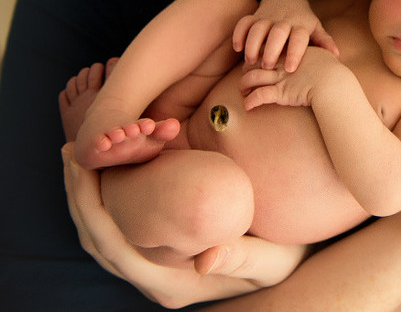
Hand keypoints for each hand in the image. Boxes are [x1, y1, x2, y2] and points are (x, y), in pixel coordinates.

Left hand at [62, 143, 307, 307]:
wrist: (294, 261)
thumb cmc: (287, 258)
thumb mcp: (272, 260)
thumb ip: (241, 258)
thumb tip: (204, 258)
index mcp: (170, 284)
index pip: (114, 246)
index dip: (90, 207)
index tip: (83, 167)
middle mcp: (155, 278)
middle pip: (97, 238)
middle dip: (79, 195)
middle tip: (71, 151)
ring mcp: (157, 265)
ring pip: (104, 233)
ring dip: (87, 195)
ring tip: (81, 154)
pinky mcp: (164, 247)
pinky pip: (124, 224)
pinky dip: (110, 195)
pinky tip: (113, 167)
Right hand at [233, 0, 338, 70]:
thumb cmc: (303, 21)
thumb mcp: (315, 28)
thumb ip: (324, 41)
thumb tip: (336, 55)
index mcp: (300, 26)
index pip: (299, 38)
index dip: (295, 52)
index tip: (291, 69)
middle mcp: (283, 21)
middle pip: (278, 32)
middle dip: (272, 49)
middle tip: (268, 67)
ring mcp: (267, 17)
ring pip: (258, 28)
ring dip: (253, 44)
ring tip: (250, 62)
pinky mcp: (254, 16)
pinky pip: (244, 22)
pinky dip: (239, 34)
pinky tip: (237, 49)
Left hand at [238, 47, 343, 110]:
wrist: (334, 82)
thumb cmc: (332, 70)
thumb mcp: (324, 53)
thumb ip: (321, 49)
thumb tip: (329, 50)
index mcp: (290, 51)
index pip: (266, 48)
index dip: (258, 54)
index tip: (255, 62)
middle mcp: (281, 63)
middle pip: (255, 62)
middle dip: (246, 70)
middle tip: (244, 77)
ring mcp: (279, 78)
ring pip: (251, 78)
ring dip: (243, 86)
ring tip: (242, 92)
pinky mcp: (280, 92)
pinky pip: (258, 96)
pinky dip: (250, 101)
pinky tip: (248, 106)